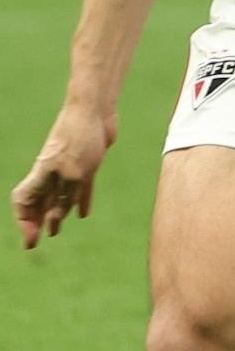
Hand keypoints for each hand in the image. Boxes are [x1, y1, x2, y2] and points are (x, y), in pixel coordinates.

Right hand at [12, 101, 116, 249]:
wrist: (95, 109)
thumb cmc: (80, 136)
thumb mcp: (71, 170)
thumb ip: (64, 195)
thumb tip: (54, 220)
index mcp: (43, 174)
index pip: (24, 201)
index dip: (24, 221)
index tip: (32, 239)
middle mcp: (53, 173)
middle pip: (39, 202)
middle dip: (36, 222)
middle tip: (35, 242)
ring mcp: (70, 167)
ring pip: (59, 197)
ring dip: (56, 214)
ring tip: (55, 230)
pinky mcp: (87, 163)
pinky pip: (82, 187)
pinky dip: (81, 201)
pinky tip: (82, 213)